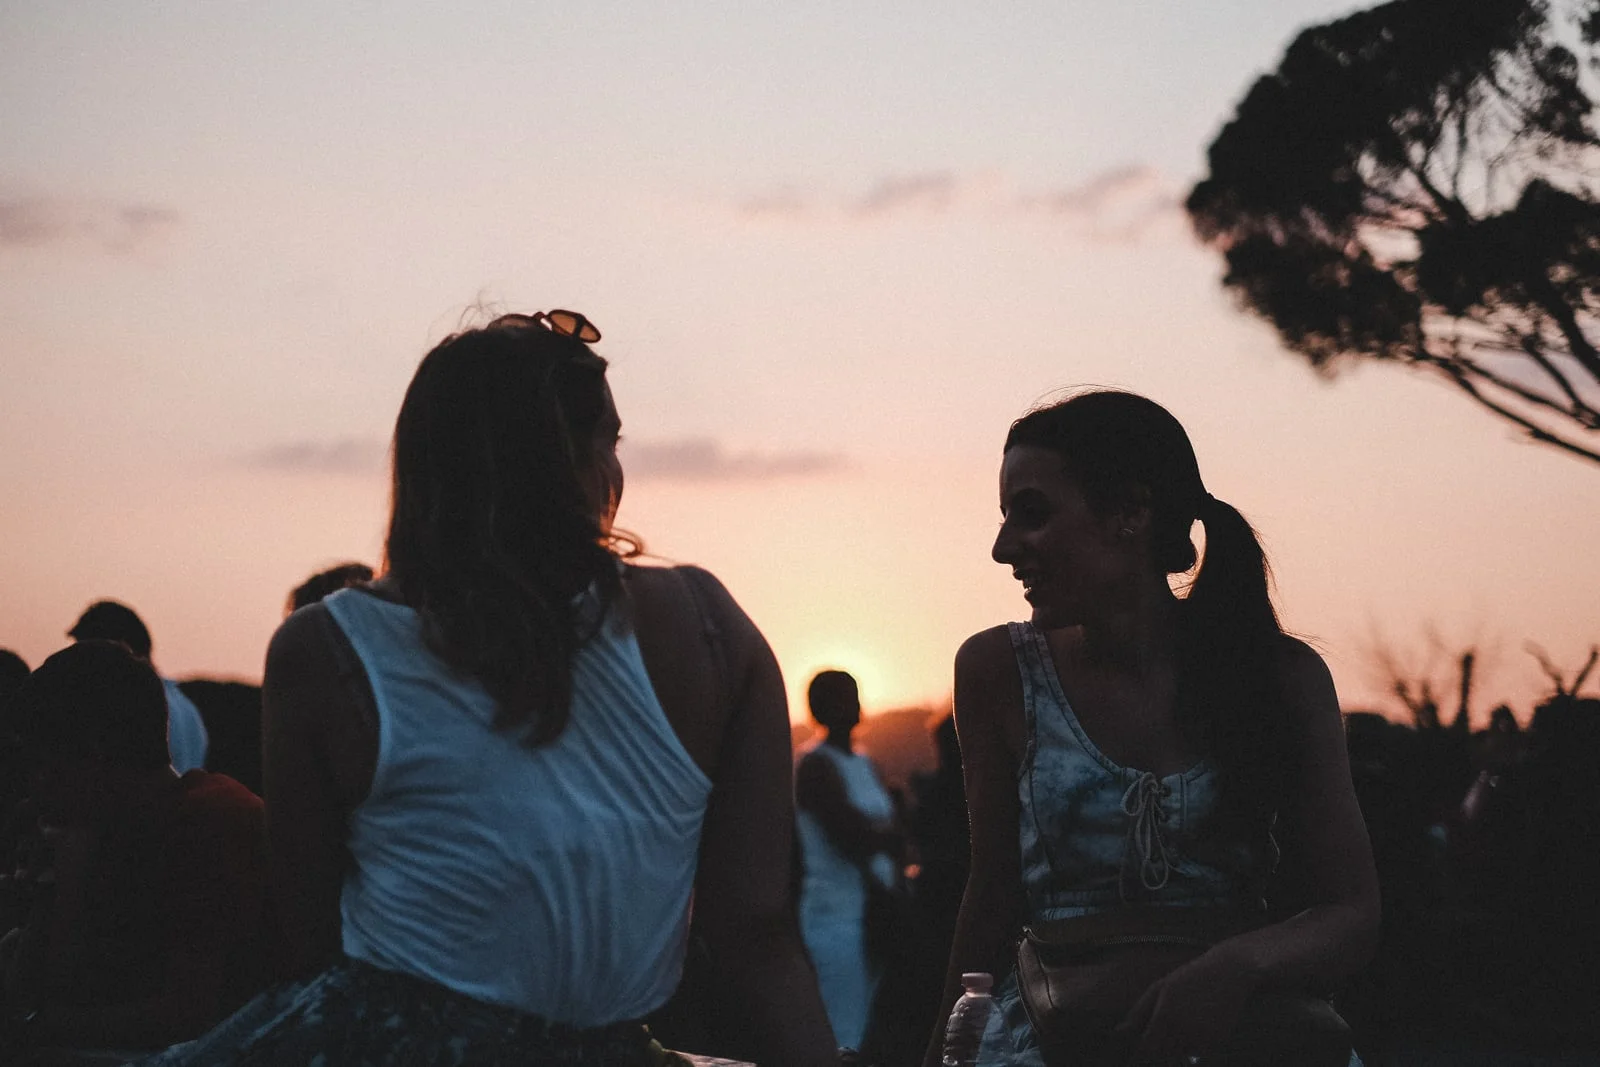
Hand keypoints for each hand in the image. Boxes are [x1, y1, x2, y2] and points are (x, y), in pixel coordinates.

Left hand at [1114, 944, 1259, 1064]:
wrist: (1229, 973)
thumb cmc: (1189, 977)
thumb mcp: (1160, 987)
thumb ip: (1138, 1011)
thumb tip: (1118, 1031)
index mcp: (1165, 1016)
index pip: (1146, 1048)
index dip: (1139, 1055)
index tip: (1134, 1056)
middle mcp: (1182, 1030)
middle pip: (1163, 1054)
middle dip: (1158, 1050)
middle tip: (1165, 1032)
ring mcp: (1201, 1038)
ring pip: (1180, 1054)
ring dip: (1176, 1047)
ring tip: (1185, 1020)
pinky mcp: (1217, 1042)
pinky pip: (1198, 1051)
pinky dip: (1194, 1044)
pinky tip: (1199, 1022)